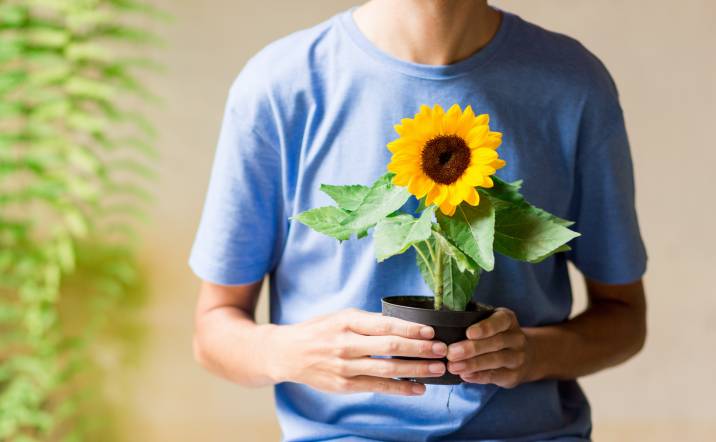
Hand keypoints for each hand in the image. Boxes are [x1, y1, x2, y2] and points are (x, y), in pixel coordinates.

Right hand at [267, 308, 447, 395]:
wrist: (287, 353)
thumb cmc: (319, 331)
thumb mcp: (341, 316)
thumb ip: (368, 321)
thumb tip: (404, 325)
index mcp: (347, 321)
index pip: (385, 324)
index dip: (410, 329)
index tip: (431, 331)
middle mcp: (346, 343)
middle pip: (389, 347)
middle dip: (420, 349)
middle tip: (443, 350)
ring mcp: (345, 366)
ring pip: (387, 370)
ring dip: (416, 370)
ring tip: (438, 369)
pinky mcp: (344, 385)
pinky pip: (377, 387)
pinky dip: (400, 388)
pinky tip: (418, 388)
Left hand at [446, 308, 534, 387]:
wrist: (526, 355)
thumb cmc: (496, 334)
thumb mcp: (490, 321)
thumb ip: (472, 320)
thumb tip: (444, 323)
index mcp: (508, 320)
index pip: (499, 321)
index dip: (484, 328)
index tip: (468, 333)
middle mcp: (516, 338)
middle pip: (495, 343)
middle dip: (471, 349)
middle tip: (451, 353)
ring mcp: (517, 358)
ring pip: (495, 360)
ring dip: (472, 364)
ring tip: (453, 367)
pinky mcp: (513, 376)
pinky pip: (495, 376)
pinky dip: (478, 377)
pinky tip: (465, 376)